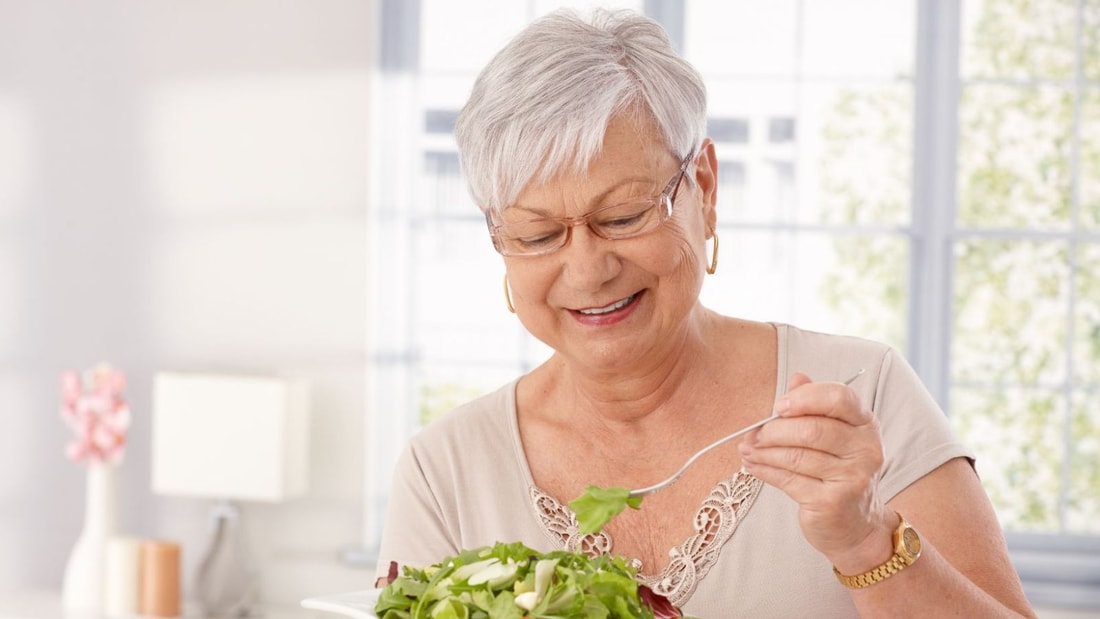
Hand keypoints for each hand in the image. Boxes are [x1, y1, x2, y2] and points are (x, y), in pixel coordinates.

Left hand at [738, 372, 894, 571]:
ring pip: (796, 456)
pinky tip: (751, 465)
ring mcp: (852, 478)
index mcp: (866, 424)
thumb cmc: (839, 472)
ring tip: (746, 449)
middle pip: (812, 429)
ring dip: (763, 451)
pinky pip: (788, 480)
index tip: (778, 407)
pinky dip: (764, 470)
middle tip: (752, 434)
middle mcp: (865, 450)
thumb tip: (797, 378)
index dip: (804, 398)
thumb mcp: (835, 435)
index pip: (839, 397)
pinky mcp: (832, 502)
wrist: (857, 526)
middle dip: (774, 430)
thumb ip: (815, 405)